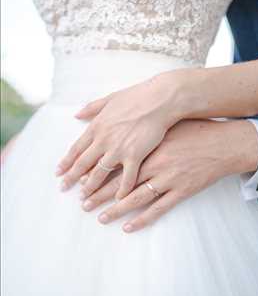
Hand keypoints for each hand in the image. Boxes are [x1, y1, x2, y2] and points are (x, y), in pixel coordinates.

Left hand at [56, 70, 182, 198]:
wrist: (159, 99)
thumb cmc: (137, 96)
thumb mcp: (109, 98)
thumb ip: (92, 108)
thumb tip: (77, 114)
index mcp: (97, 126)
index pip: (76, 148)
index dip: (67, 161)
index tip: (59, 172)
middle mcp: (103, 140)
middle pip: (83, 163)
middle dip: (71, 178)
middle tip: (64, 189)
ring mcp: (118, 149)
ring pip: (100, 173)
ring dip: (91, 187)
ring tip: (85, 199)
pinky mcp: (135, 156)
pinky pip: (127, 178)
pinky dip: (122, 190)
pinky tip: (118, 199)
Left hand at [79, 119, 257, 231]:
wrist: (223, 144)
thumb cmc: (195, 131)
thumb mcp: (167, 126)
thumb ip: (143, 131)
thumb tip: (125, 130)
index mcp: (148, 149)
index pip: (117, 165)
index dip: (99, 174)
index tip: (84, 182)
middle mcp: (155, 165)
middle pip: (121, 183)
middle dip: (100, 194)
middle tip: (83, 203)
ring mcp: (168, 180)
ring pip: (136, 198)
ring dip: (116, 209)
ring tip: (100, 217)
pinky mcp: (181, 192)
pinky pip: (159, 209)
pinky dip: (143, 219)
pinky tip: (128, 227)